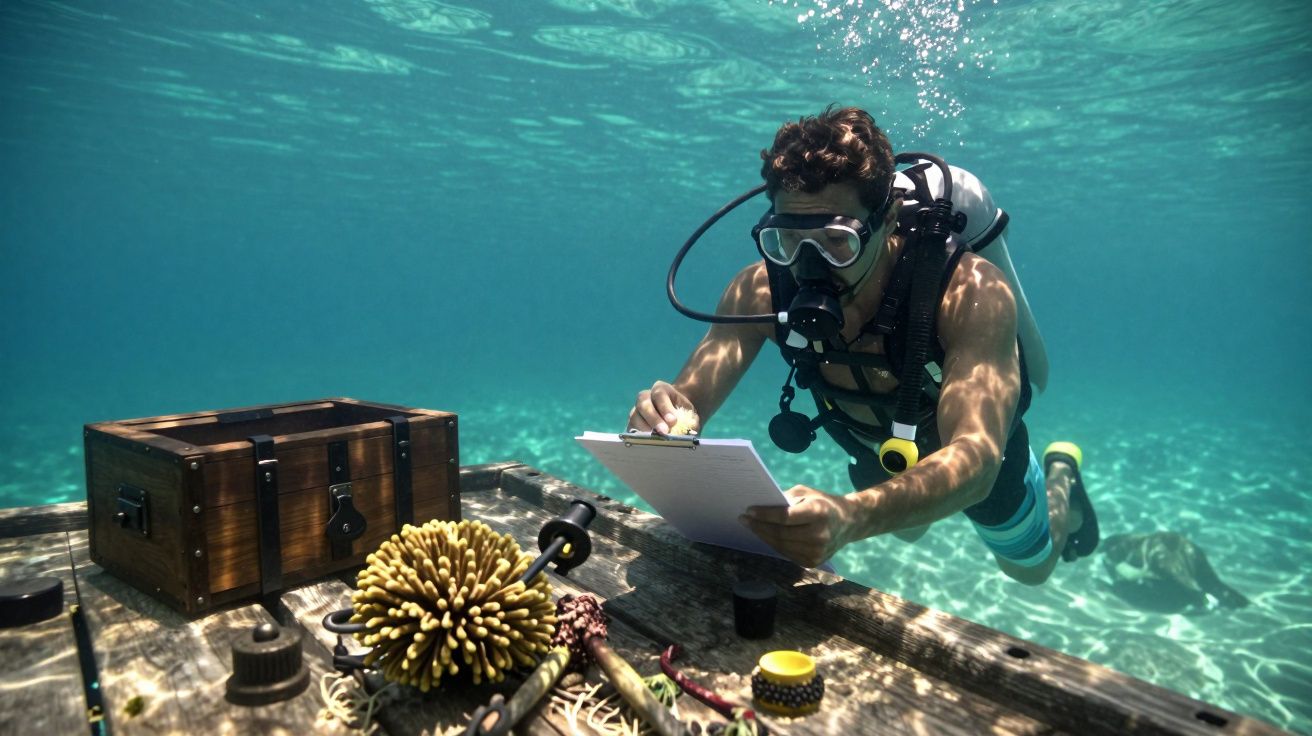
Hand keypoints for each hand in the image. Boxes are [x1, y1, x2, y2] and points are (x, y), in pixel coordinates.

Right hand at [628, 381, 698, 434]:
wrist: (675, 416)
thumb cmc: (682, 413)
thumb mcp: (690, 413)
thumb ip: (691, 421)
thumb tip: (690, 431)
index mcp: (660, 389)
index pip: (659, 395)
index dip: (665, 408)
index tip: (673, 421)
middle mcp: (645, 397)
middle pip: (644, 405)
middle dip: (654, 419)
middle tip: (664, 432)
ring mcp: (636, 410)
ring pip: (635, 418)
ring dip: (645, 430)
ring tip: (656, 440)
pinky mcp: (632, 424)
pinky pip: (631, 429)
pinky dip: (639, 437)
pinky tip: (648, 444)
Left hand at [740, 485, 858, 567]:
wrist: (849, 523)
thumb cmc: (823, 503)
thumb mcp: (807, 493)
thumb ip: (785, 499)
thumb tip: (760, 507)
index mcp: (818, 513)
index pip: (785, 517)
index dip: (765, 515)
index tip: (748, 511)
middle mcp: (819, 535)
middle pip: (780, 534)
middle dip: (759, 526)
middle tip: (743, 519)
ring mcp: (817, 552)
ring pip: (781, 546)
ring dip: (763, 536)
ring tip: (751, 526)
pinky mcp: (813, 562)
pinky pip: (786, 553)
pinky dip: (774, 544)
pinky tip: (765, 535)